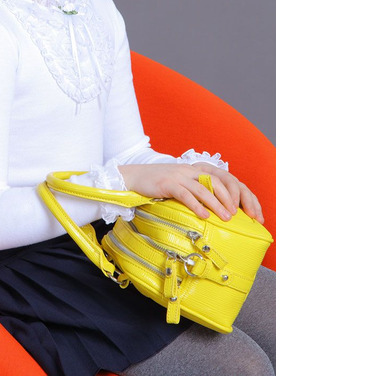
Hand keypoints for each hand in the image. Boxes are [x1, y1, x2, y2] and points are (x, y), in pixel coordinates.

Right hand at [118, 162, 263, 223]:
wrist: (133, 176)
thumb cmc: (159, 184)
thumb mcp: (183, 185)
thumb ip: (199, 192)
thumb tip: (220, 213)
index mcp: (199, 170)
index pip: (229, 179)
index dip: (244, 195)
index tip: (254, 214)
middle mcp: (192, 170)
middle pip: (221, 182)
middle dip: (235, 199)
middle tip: (244, 217)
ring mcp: (179, 175)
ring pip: (204, 188)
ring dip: (218, 203)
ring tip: (227, 218)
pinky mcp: (167, 183)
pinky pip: (185, 194)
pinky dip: (196, 205)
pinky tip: (204, 216)